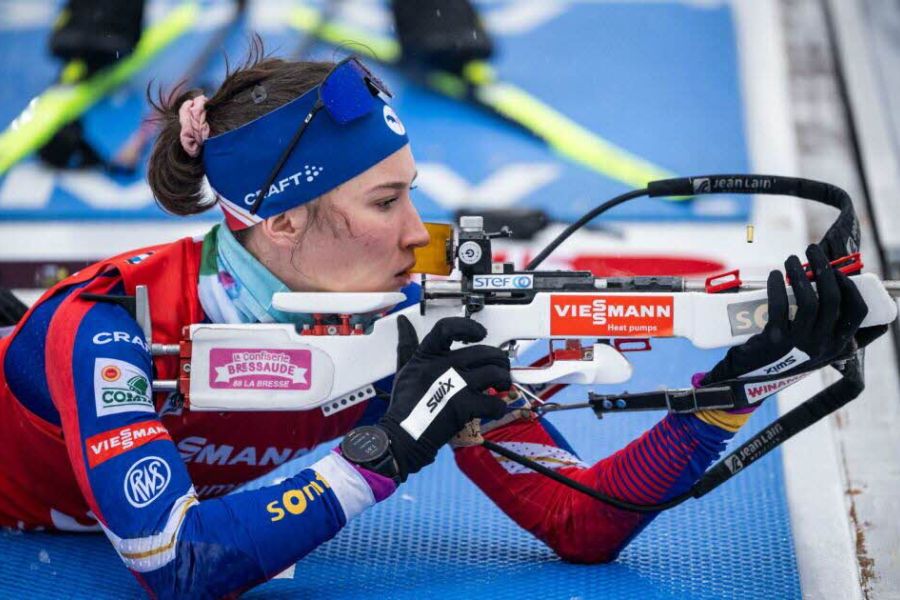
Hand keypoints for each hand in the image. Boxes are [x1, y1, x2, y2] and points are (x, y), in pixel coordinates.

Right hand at [377, 316, 509, 480]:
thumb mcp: (405, 368)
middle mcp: (443, 367)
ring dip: (504, 379)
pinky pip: (495, 402)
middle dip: (498, 359)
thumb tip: (404, 323)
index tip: (479, 333)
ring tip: (501, 385)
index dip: (469, 327)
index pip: (448, 328)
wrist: (404, 435)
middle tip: (499, 367)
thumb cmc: (406, 403)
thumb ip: (407, 344)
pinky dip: (498, 406)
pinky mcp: (464, 407)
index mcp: (428, 355)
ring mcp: (455, 386)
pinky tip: (492, 408)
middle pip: (483, 351)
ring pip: (495, 373)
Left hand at [702, 244, 867, 385]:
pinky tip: (773, 275)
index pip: (857, 311)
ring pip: (808, 299)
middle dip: (824, 268)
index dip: (849, 286)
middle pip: (833, 299)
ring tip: (790, 259)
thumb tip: (837, 294)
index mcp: (837, 344)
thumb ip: (828, 330)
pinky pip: (779, 306)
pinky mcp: (775, 339)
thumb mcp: (813, 349)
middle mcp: (822, 345)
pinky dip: (776, 286)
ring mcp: (799, 343)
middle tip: (812, 250)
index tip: (836, 269)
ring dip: (800, 273)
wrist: (747, 381)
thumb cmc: (782, 358)